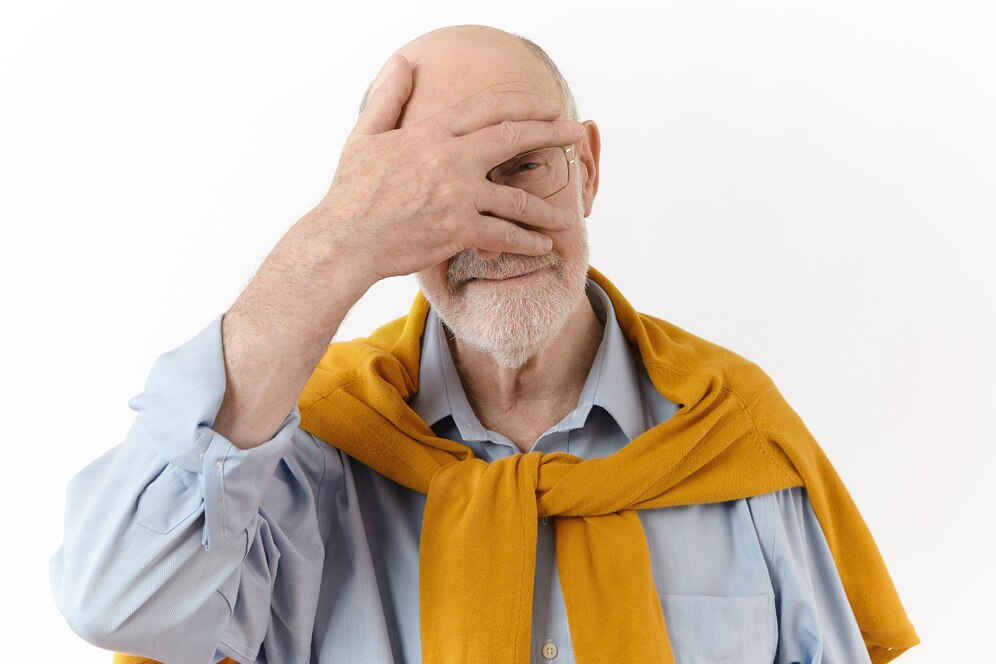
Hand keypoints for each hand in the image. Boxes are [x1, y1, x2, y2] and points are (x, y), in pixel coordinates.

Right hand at [301, 53, 584, 291]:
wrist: (343, 240)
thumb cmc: (351, 192)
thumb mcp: (365, 135)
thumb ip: (388, 97)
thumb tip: (403, 61)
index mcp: (431, 133)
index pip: (488, 108)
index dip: (524, 104)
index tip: (549, 106)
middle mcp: (450, 159)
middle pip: (514, 137)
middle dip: (552, 132)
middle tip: (576, 133)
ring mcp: (457, 195)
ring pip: (517, 197)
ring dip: (547, 208)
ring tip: (567, 215)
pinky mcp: (458, 229)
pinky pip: (504, 234)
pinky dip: (527, 242)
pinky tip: (543, 246)